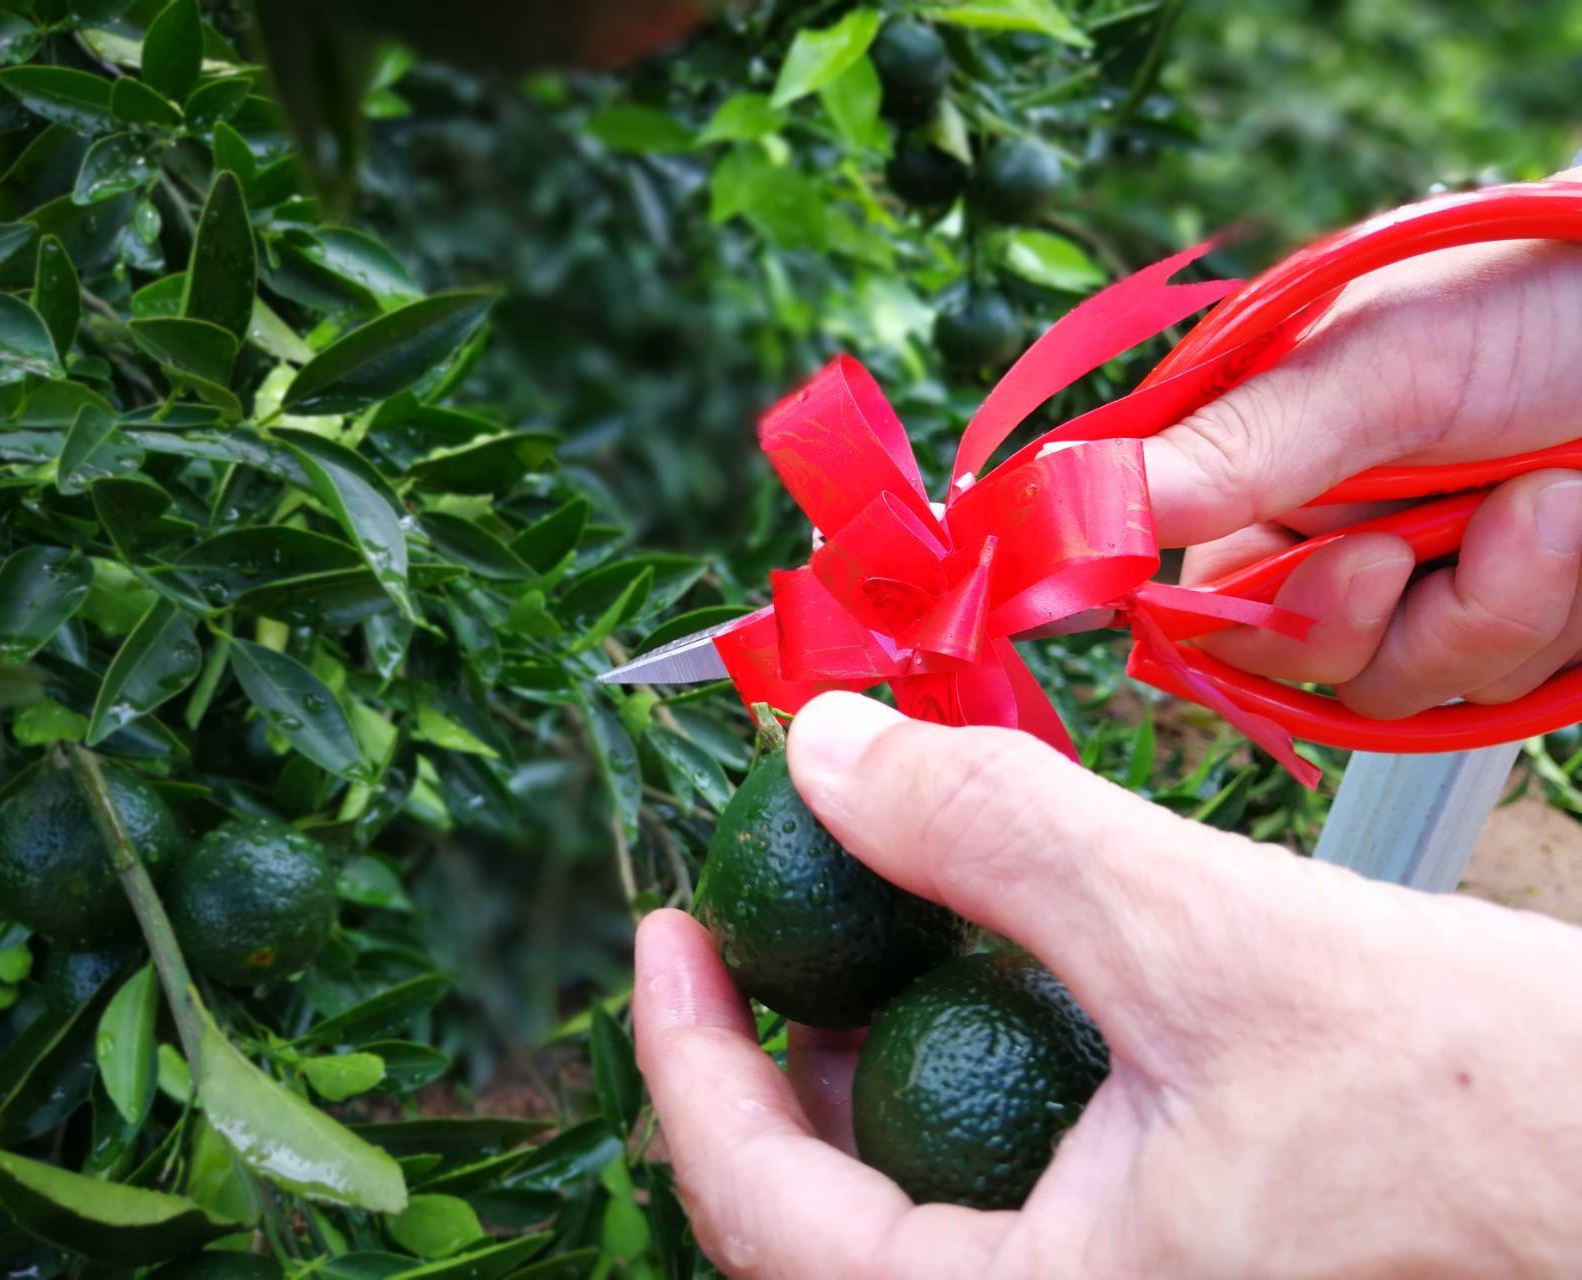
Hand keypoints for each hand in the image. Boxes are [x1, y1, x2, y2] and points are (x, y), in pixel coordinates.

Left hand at [635, 694, 1581, 1277]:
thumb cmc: (1487, 1116)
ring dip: (863, 1071)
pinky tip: (987, 985)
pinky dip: (963, 1086)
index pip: (759, 1213)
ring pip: (910, 1215)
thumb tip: (822, 749)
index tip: (664, 930)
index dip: (683, 1056)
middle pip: (813, 1223)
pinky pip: (1002, 1205)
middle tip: (750, 925)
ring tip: (855, 937)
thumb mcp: (1205, 940)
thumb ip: (995, 836)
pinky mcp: (1171, 1273)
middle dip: (763, 1062)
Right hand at [1145, 186, 1581, 717]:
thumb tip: (1067, 493)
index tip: (1345, 571)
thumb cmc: (1534, 302)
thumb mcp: (1381, 366)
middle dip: (1372, 616)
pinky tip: (1576, 532)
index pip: (1200, 603)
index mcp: (1259, 473)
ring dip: (1488, 611)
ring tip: (1547, 504)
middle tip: (1418, 541)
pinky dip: (1548, 620)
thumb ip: (1237, 448)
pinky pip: (1490, 689)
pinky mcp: (1500, 630)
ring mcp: (1414, 591)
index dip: (1251, 621)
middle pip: (1295, 664)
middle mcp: (1320, 540)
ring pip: (1397, 688)